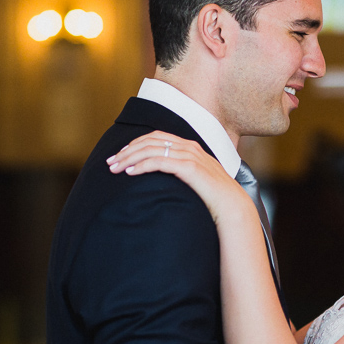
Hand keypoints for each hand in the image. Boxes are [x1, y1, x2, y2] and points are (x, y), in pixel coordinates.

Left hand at [107, 131, 250, 224]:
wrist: (232, 206)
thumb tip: (163, 175)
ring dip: (130, 158)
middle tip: (111, 162)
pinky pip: (160, 162)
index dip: (135, 144)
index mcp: (190, 147)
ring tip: (116, 168)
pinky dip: (142, 165)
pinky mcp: (189, 167)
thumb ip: (181, 172)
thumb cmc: (214, 197)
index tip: (120, 156)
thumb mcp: (196, 179)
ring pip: (151, 149)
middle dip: (127, 150)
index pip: (156, 137)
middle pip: (150, 141)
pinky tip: (131, 173)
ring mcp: (190, 155)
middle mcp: (189, 147)